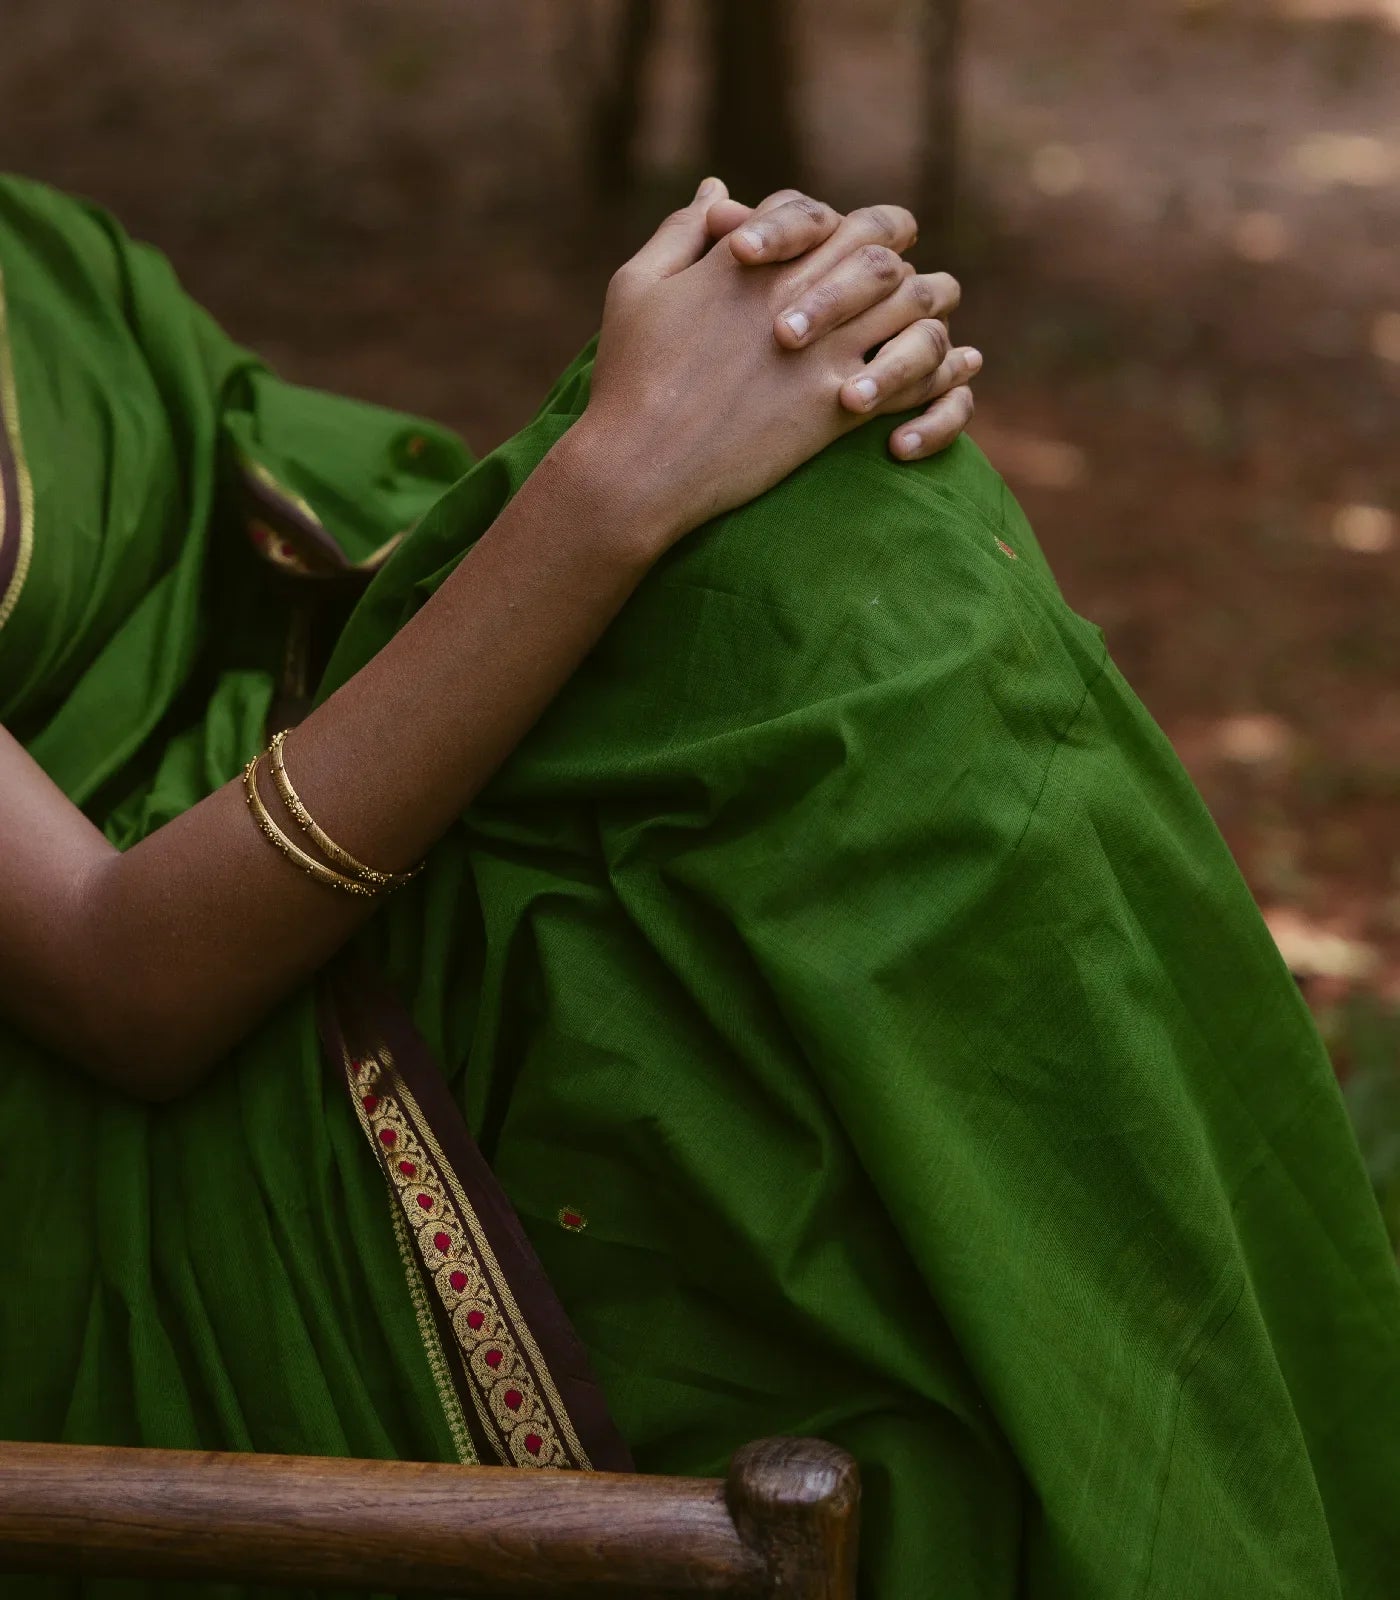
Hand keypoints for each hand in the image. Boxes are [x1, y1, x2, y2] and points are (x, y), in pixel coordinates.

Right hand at [575, 178, 977, 558]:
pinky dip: (934, 367)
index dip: (822, 221)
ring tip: (916, 312)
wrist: (642, 467)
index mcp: (747, 259)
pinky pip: (913, 373)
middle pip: (878, 239)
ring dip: (923, 298)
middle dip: (894, 241)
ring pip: (912, 297)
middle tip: (896, 263)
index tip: (823, 242)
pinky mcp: (837, 406)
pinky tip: (933, 371)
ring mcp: (823, 351)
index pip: (811, 211)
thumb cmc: (628, 379)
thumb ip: (682, 232)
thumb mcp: (636, 288)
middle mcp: (794, 294)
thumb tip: (718, 190)